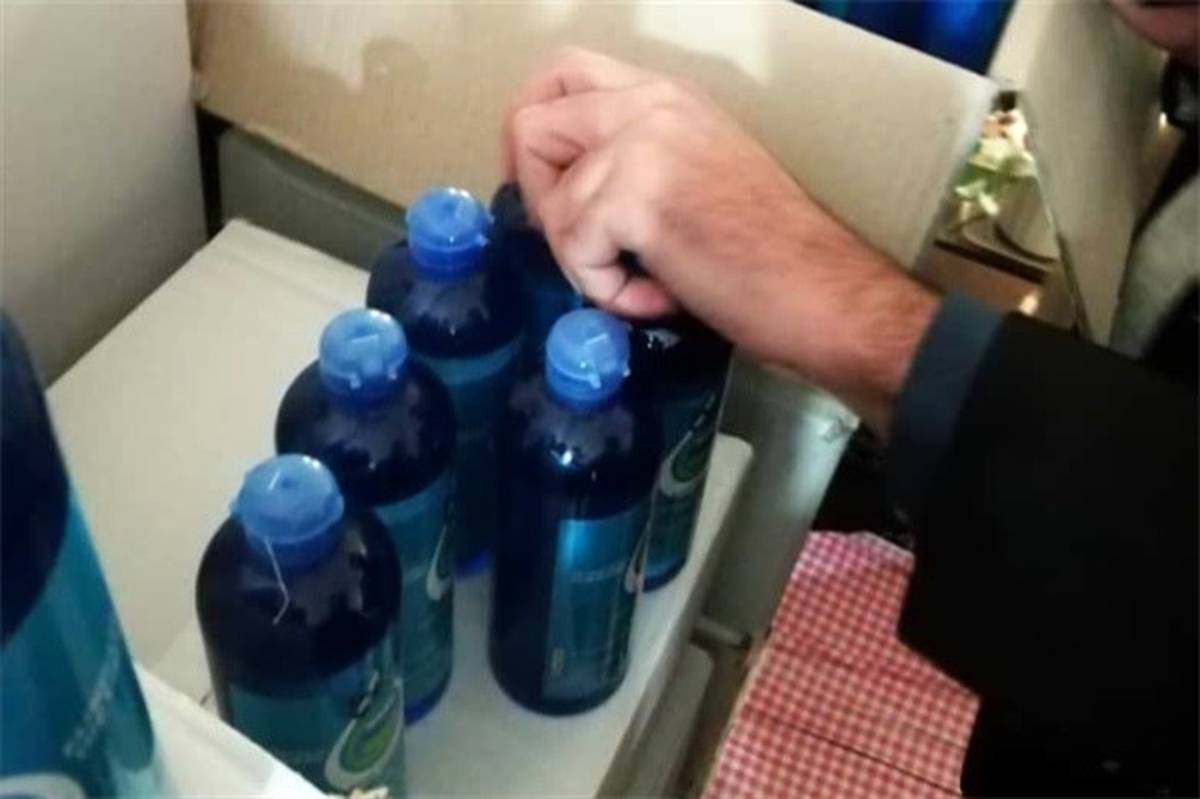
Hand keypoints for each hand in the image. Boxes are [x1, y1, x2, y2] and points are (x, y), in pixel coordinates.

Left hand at [504, 47, 937, 431]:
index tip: (546, 186)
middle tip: (579, 241)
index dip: (534, 132)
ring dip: (585, 260)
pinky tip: (655, 297)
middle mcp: (649, 104)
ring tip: (643, 282)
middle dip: (536, 194)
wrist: (823, 291)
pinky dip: (606, 290)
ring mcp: (640, 145)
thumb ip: (638, 154)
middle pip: (530, 123)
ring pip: (549, 203)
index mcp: (666, 95)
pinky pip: (573, 250)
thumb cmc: (773, 250)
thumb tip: (569, 182)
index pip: (563, 73)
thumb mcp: (702, 169)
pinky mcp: (634, 198)